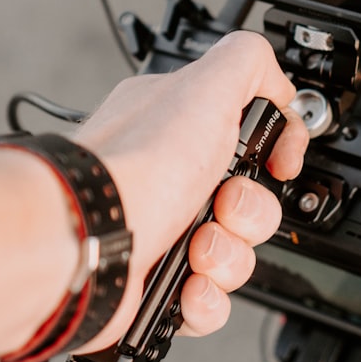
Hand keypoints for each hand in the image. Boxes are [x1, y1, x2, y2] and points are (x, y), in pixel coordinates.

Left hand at [69, 31, 308, 352]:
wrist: (83, 244)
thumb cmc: (134, 168)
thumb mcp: (204, 86)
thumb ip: (247, 62)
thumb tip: (277, 81)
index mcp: (181, 126)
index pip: (252, 135)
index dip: (276, 150)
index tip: (278, 161)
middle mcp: (170, 176)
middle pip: (251, 199)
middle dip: (250, 211)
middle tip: (221, 205)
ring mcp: (163, 229)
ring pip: (236, 252)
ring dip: (228, 256)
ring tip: (197, 249)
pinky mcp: (156, 279)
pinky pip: (211, 299)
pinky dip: (206, 298)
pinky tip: (188, 284)